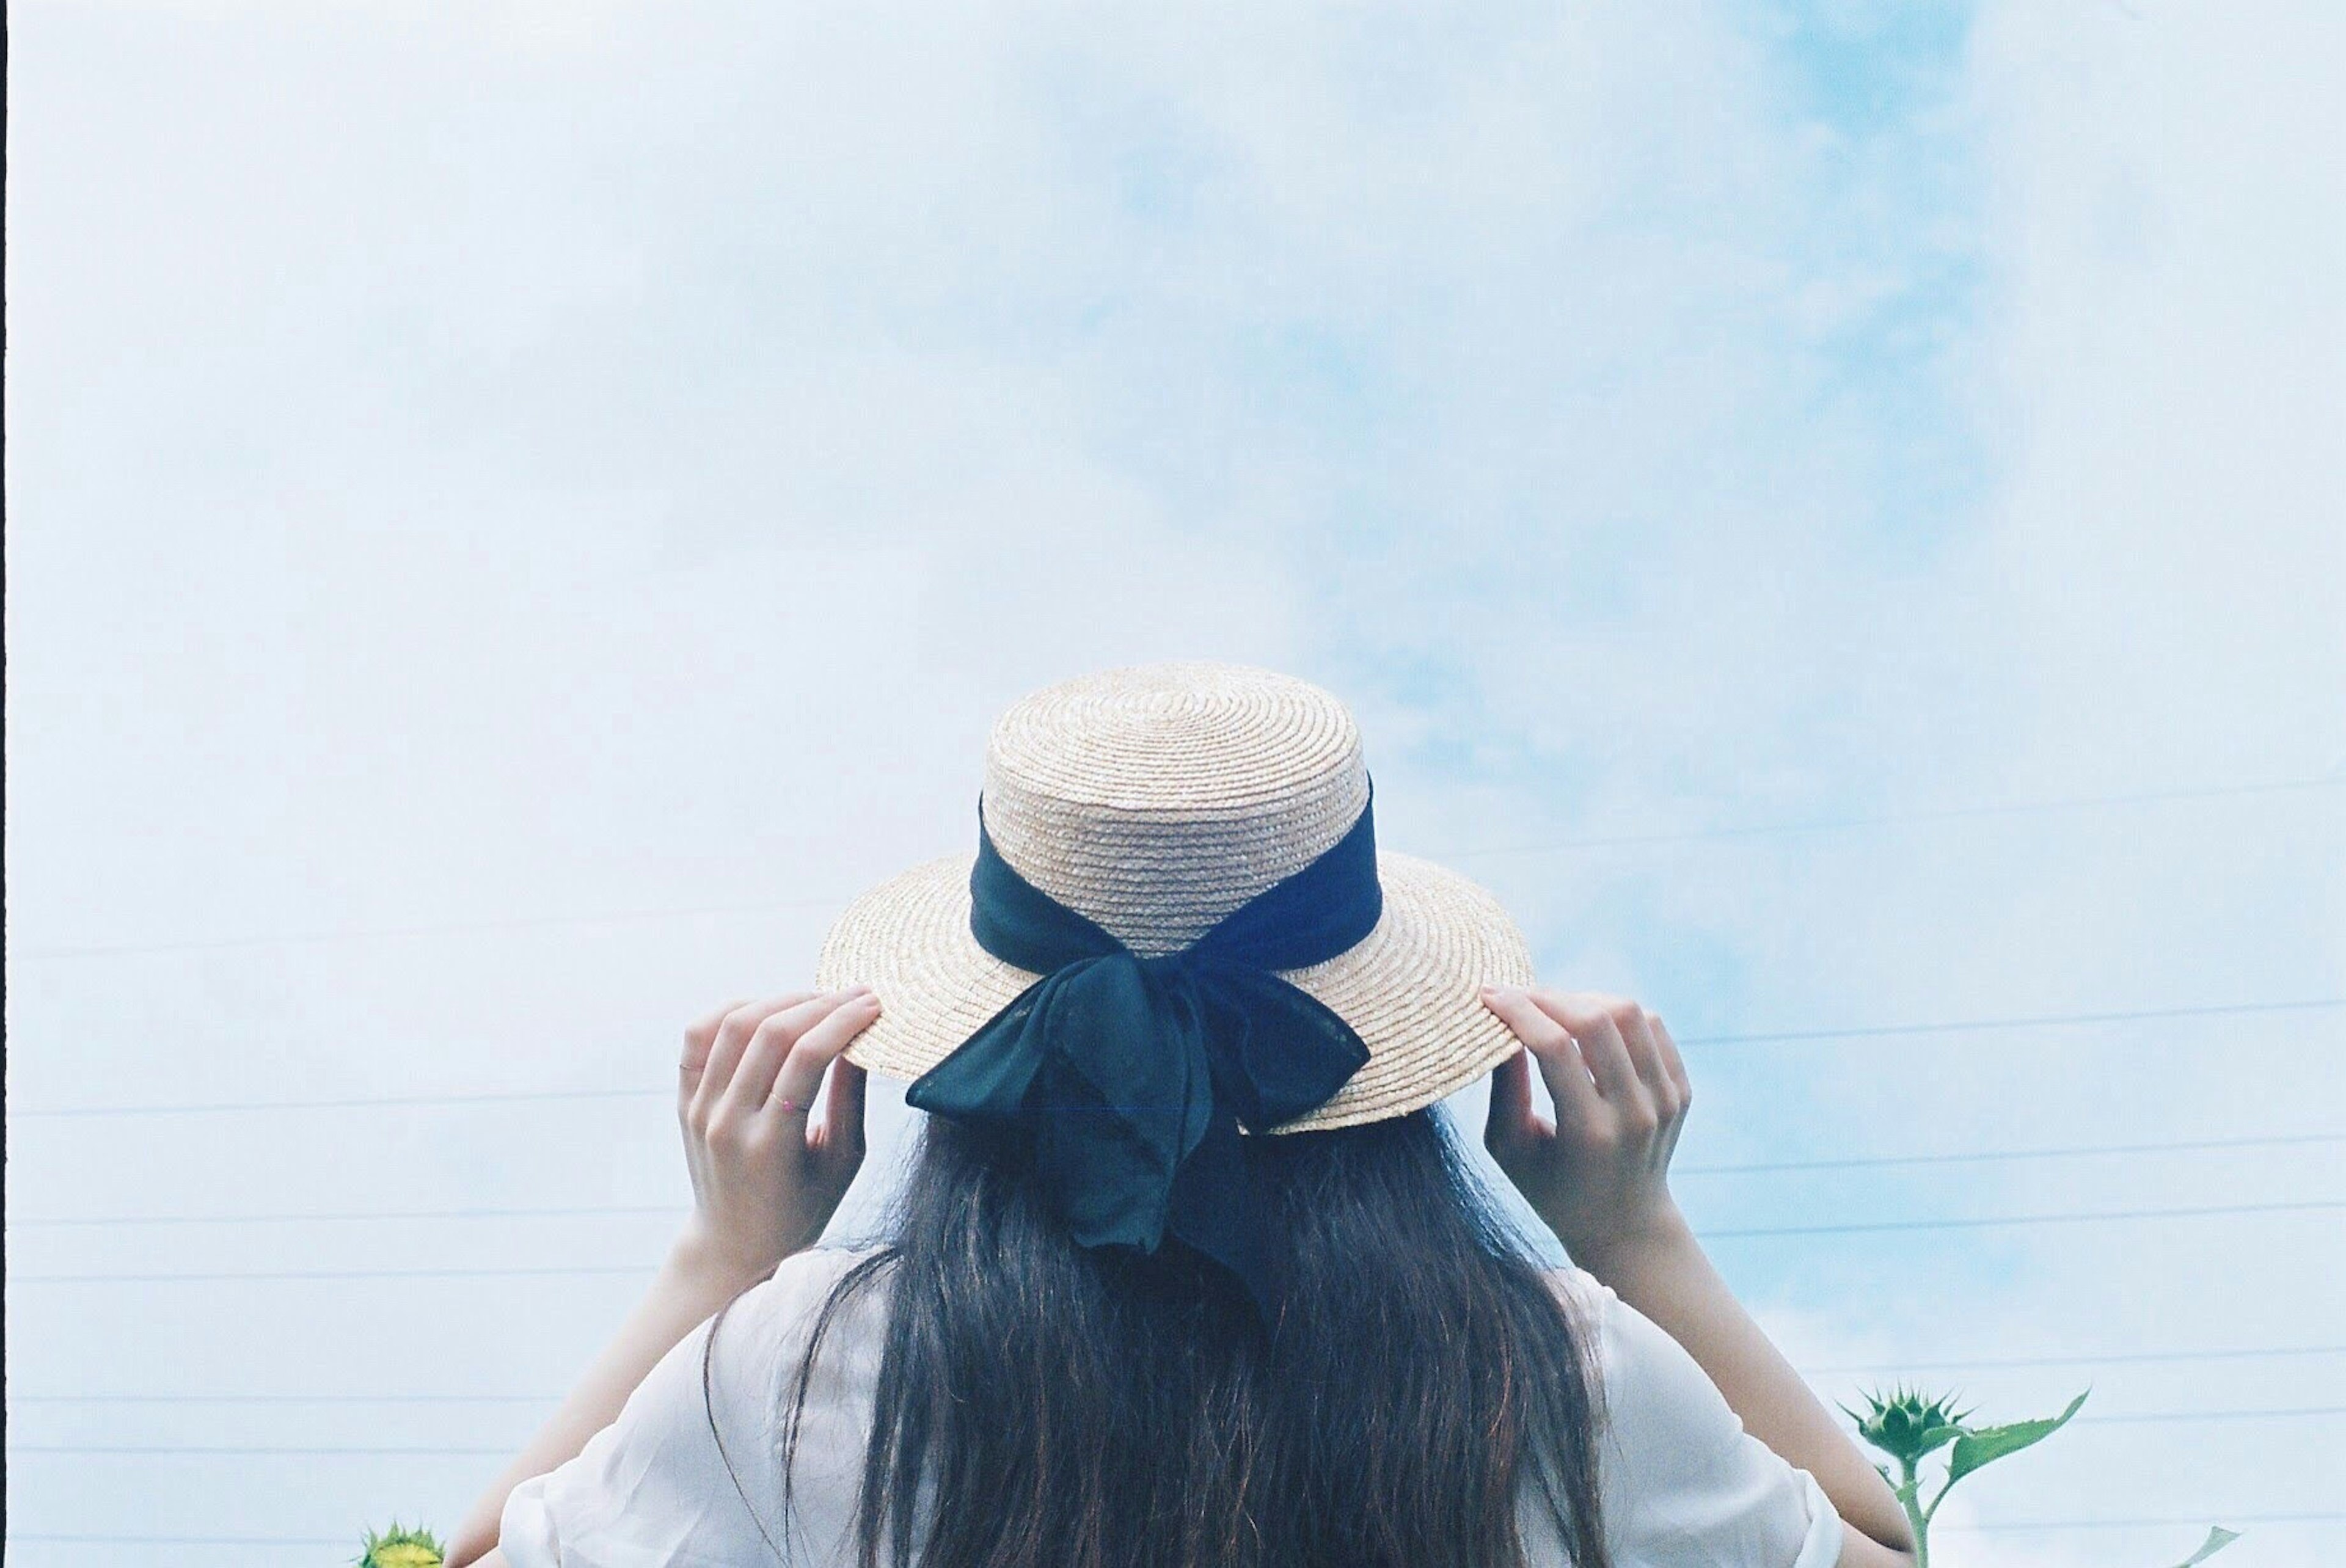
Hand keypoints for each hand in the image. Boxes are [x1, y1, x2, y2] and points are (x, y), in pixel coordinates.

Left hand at [672, 987, 878, 1285]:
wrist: (734, 1244)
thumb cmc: (801, 1210)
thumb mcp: (842, 1162)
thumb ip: (851, 1097)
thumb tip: (862, 1036)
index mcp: (769, 1144)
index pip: (807, 1058)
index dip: (844, 1021)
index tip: (874, 1005)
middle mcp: (726, 1122)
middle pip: (771, 1033)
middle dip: (821, 1004)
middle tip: (855, 996)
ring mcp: (699, 1109)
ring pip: (733, 1024)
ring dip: (781, 1000)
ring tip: (817, 1001)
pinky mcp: (685, 1101)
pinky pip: (698, 1036)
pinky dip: (732, 1010)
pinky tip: (767, 1010)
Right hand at [1480, 987, 1693, 1270]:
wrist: (1624, 1224)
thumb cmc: (1552, 1188)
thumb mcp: (1511, 1148)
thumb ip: (1504, 1088)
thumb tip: (1500, 1024)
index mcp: (1590, 1132)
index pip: (1554, 1048)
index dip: (1517, 1012)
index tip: (1488, 995)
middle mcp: (1636, 1113)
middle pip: (1597, 1020)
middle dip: (1549, 997)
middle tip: (1517, 995)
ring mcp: (1666, 1100)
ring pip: (1630, 1013)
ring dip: (1583, 999)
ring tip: (1552, 1009)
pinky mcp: (1681, 1091)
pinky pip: (1652, 1026)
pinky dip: (1616, 1014)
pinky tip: (1588, 1024)